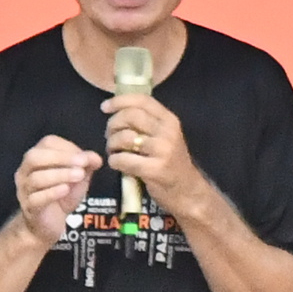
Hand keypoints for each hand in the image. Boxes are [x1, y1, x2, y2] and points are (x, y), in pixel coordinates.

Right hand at [11, 134, 98, 243]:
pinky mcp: (29, 208)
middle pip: (35, 157)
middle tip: (82, 163)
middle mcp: (25, 171)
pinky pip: (36, 199)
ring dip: (60, 175)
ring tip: (79, 176)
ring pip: (36, 178)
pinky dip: (52, 193)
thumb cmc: (62, 196)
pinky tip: (65, 190)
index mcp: (37, 158)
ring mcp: (25, 190)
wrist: (49, 225)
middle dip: (61, 158)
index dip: (68, 147)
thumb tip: (96, 158)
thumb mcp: (78, 178)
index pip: (47, 144)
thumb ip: (86, 166)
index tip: (85, 157)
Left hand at [101, 90, 216, 222]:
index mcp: (169, 120)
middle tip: (109, 135)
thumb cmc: (170, 162)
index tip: (105, 107)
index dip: (120, 101)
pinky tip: (117, 164)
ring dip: (112, 144)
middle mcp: (167, 132)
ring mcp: (163, 151)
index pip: (142, 100)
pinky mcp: (155, 169)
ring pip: (125, 137)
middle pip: (130, 116)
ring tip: (114, 151)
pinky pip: (124, 159)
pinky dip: (115, 160)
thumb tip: (117, 112)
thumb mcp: (165, 137)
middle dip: (113, 124)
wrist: (187, 190)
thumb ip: (147, 123)